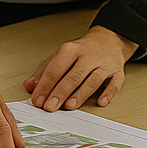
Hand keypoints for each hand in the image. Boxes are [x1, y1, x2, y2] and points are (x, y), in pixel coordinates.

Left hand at [23, 26, 138, 111]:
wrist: (109, 40)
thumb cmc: (82, 51)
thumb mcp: (60, 56)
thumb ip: (44, 71)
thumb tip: (29, 86)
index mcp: (71, 50)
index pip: (55, 69)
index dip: (45, 85)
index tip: (37, 100)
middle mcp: (88, 56)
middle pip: (73, 75)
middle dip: (60, 92)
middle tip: (50, 107)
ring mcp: (104, 64)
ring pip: (92, 80)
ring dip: (81, 94)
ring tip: (69, 106)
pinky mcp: (117, 72)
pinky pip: (114, 83)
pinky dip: (108, 93)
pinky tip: (101, 102)